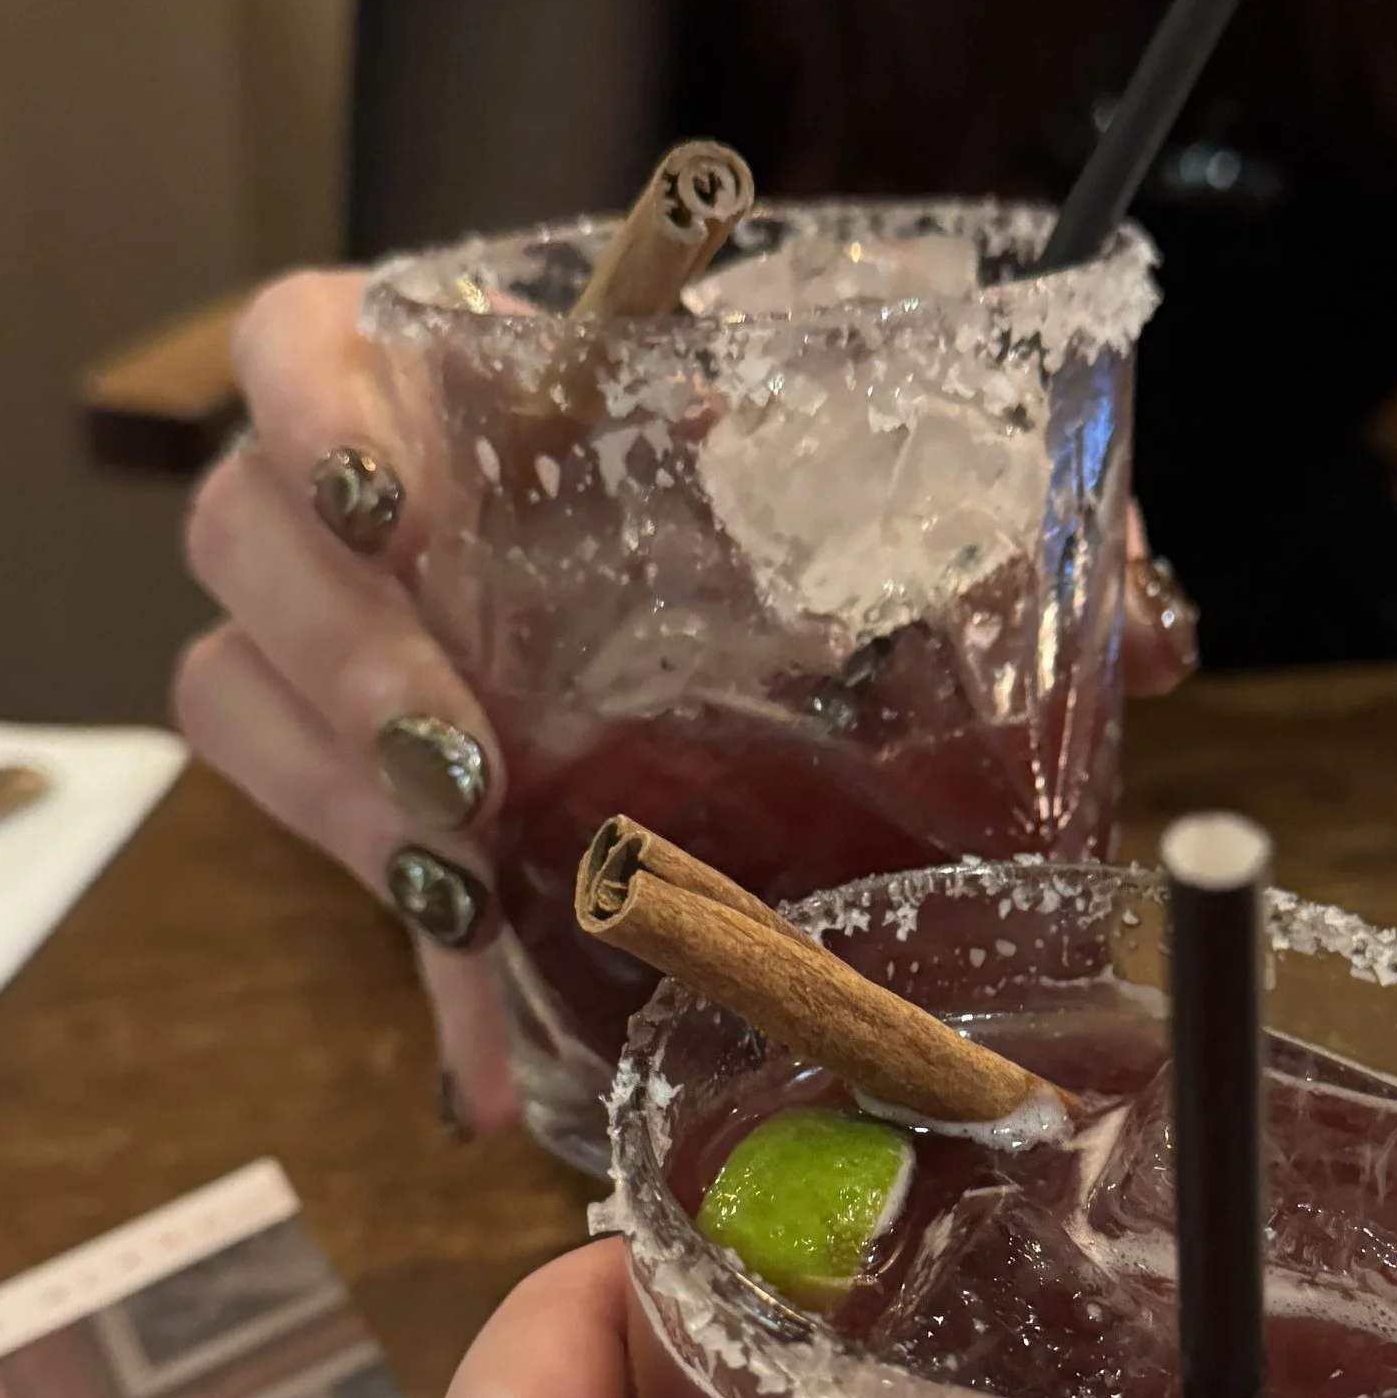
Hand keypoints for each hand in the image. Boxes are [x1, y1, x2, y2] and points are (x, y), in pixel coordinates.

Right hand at [180, 276, 1197, 1136]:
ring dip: (337, 796)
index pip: (299, 341)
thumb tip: (1154, 633)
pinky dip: (429, 977)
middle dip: (339, 652)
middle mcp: (382, 507)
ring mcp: (365, 649)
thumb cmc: (815, 501)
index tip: (387, 498)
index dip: (305, 405)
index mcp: (478, 382)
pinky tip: (494, 1055)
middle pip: (245, 541)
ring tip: (461, 873)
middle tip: (462, 749)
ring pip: (242, 697)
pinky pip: (355, 879)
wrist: (784, 606)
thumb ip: (1013, 523)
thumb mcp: (909, 488)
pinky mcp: (389, 797)